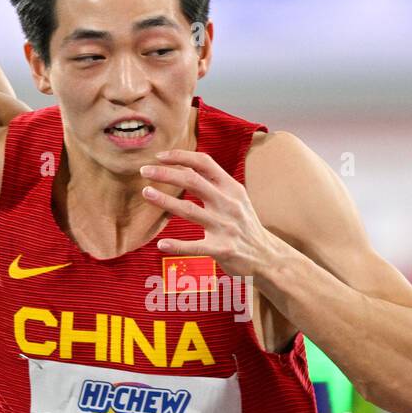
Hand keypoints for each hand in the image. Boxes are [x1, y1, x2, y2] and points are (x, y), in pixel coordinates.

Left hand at [139, 149, 280, 278]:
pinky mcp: (222, 249)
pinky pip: (196, 246)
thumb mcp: (237, 199)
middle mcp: (228, 203)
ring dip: (165, 200)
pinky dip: (177, 245)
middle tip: (144, 170)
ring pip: (189, 210)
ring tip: (146, 193)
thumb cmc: (245, 225)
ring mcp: (225, 226)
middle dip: (166, 173)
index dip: (180, 156)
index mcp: (231, 188)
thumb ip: (215, 184)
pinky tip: (161, 245)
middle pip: (192, 180)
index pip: (204, 162)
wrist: (268, 256)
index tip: (159, 156)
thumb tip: (186, 167)